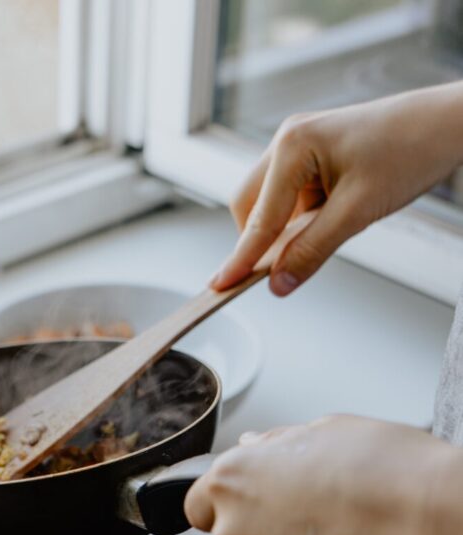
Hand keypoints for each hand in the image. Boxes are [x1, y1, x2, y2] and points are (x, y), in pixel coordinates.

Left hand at [184, 415, 460, 534]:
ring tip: (335, 529)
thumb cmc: (381, 468)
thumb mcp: (323, 430)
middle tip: (306, 506)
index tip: (249, 494)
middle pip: (229, 532)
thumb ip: (275, 444)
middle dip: (257, 521)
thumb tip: (254, 447)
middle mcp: (234, 531)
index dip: (223, 498)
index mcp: (231, 480)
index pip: (197, 502)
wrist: (430, 525)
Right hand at [212, 82, 462, 295]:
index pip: (258, 218)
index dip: (241, 258)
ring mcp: (298, 147)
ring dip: (284, 229)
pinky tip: (329, 220)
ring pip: (268, 203)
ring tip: (325, 233)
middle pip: (249, 206)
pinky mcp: (312, 157)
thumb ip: (312, 250)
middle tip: (274, 271)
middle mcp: (288, 141)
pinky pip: (289, 197)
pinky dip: (300, 218)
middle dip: (259, 240)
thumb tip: (279, 282)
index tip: (220, 285)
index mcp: (293, 146)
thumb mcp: (358, 211)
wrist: (449, 123)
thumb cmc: (411, 150)